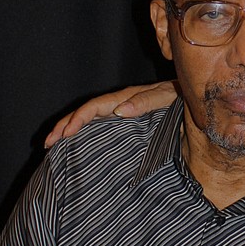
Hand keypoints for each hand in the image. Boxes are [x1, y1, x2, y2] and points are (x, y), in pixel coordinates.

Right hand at [44, 81, 178, 146]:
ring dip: (70, 131)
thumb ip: (146, 101)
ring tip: (53, 146)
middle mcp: (120, 105)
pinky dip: (86, 137)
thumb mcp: (168, 97)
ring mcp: (122, 115)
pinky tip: (77, 149)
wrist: (197, 103)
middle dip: (64, 126)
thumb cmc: (183, 98)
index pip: (94, 107)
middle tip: (47, 144)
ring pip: (90, 122)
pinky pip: (102, 129)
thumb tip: (119, 111)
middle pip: (85, 114)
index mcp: (127, 98)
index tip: (65, 134)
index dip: (77, 119)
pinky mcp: (128, 126)